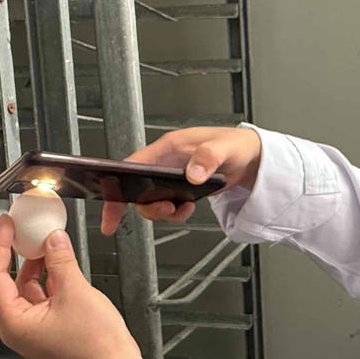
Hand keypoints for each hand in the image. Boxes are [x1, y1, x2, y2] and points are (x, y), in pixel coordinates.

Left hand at [0, 215, 137, 358]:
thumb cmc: (94, 343)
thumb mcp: (75, 291)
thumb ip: (60, 260)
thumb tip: (52, 238)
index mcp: (13, 322)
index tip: (6, 224)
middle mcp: (16, 327)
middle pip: (4, 282)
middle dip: (12, 254)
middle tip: (19, 228)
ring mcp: (31, 328)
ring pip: (22, 288)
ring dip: (32, 264)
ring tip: (42, 240)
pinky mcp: (46, 327)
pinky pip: (38, 296)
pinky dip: (45, 277)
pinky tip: (55, 261)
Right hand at [101, 126, 262, 234]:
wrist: (250, 157)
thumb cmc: (236, 145)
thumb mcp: (225, 149)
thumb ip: (208, 158)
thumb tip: (192, 175)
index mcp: (168, 147)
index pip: (131, 166)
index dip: (114, 186)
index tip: (109, 209)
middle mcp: (165, 161)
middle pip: (138, 189)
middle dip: (147, 206)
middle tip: (166, 211)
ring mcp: (170, 176)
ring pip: (151, 201)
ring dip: (163, 212)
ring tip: (183, 210)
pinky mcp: (179, 189)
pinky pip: (167, 206)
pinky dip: (176, 213)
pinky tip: (189, 209)